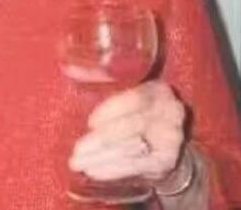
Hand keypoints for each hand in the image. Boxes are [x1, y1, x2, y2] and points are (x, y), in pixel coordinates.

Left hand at [69, 80, 186, 183]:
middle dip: (101, 140)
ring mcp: (171, 139)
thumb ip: (99, 82)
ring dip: (102, 157)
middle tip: (76, 151)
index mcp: (157, 90)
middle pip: (133, 127)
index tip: (90, 123)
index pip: (136, 99)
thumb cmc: (133, 110)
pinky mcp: (168, 161)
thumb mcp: (123, 93)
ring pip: (132, 148)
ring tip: (79, 163)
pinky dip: (113, 169)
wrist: (164, 140)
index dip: (112, 110)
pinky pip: (137, 166)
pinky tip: (93, 171)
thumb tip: (68, 69)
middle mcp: (170, 112)